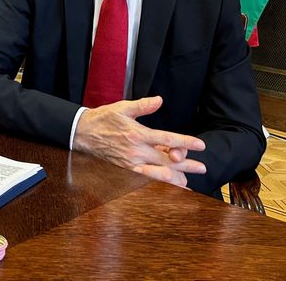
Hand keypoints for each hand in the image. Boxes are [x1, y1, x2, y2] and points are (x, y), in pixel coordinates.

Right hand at [73, 96, 206, 187]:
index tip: (200, 145)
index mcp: (138, 134)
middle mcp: (136, 151)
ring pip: (157, 173)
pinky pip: (145, 177)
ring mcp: (131, 162)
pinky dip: (158, 181)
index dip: (185, 142)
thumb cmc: (104, 118)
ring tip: (189, 181)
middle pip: (166, 160)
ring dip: (174, 177)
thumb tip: (159, 100)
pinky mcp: (126, 168)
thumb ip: (143, 105)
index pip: (167, 139)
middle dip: (186, 164)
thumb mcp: (123, 107)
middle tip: (202, 167)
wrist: (83, 133)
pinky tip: (167, 184)